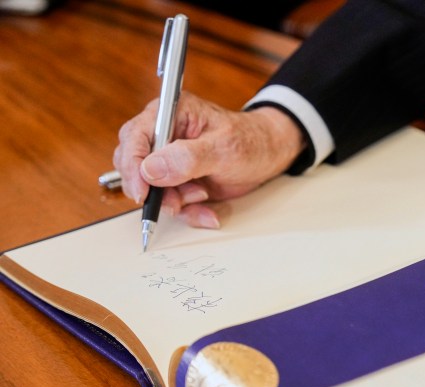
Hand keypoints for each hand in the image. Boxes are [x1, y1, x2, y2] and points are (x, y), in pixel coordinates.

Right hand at [113, 91, 304, 227]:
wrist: (269, 155)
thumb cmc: (250, 141)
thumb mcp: (224, 148)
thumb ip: (187, 158)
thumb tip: (150, 169)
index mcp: (170, 114)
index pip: (134, 137)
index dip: (133, 166)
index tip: (142, 192)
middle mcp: (164, 135)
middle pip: (134, 165)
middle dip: (155, 190)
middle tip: (178, 201)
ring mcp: (169, 160)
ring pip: (152, 189)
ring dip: (177, 202)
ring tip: (204, 195)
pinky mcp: (179, 180)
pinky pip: (172, 202)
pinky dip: (189, 211)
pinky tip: (208, 211)